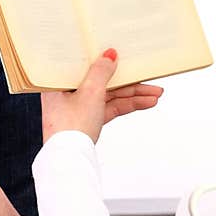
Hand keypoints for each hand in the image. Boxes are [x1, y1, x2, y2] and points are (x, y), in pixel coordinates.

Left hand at [40, 48, 163, 144]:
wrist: (71, 160)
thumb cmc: (70, 128)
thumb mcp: (90, 92)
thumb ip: (101, 71)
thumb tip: (109, 55)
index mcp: (60, 83)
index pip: (86, 66)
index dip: (106, 61)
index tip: (123, 57)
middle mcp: (68, 94)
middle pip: (102, 82)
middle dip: (128, 83)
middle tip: (148, 79)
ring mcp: (79, 109)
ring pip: (110, 96)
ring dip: (133, 96)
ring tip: (155, 95)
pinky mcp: (89, 120)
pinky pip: (110, 108)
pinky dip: (127, 106)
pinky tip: (144, 103)